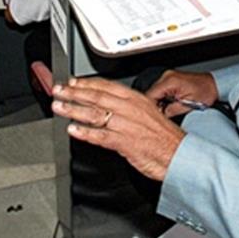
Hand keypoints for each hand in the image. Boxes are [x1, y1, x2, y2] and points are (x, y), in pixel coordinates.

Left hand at [53, 77, 185, 180]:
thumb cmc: (166, 138)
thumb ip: (128, 109)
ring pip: (96, 114)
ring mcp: (127, 125)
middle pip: (97, 97)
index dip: (86, 83)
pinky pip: (101, 136)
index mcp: (136, 99)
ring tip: (59, 107)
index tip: (72, 82)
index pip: (107, 86)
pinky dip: (86, 132)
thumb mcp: (149, 114)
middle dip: (74, 93)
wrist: (180, 155)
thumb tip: (111, 107)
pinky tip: (74, 130)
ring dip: (74, 109)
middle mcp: (130, 109)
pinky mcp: (126, 142)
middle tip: (58, 91)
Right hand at [145, 70, 218, 117]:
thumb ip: (172, 111)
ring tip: (167, 111)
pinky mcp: (170, 80)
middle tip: (160, 116)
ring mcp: (168, 77)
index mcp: (169, 81)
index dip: (150, 108)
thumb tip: (161, 116)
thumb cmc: (206, 92)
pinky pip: (160, 91)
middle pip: (150, 94)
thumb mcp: (188, 105)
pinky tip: (168, 105)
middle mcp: (166, 76)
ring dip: (158, 103)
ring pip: (154, 93)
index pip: (149, 95)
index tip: (152, 117)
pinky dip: (162, 99)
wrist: (215, 85)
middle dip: (153, 106)